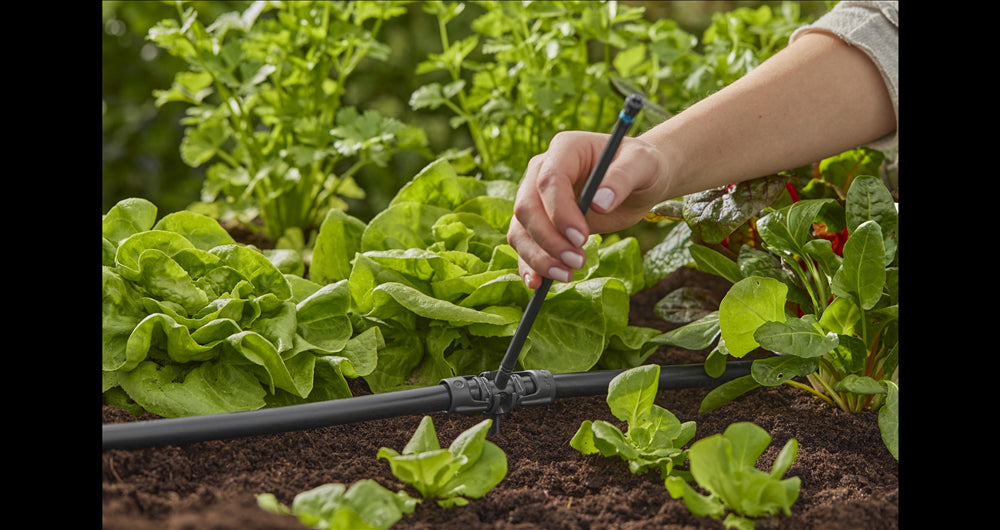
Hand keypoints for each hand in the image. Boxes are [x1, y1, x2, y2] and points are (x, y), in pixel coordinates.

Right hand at [507, 130, 667, 287]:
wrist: (638, 181)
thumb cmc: (641, 166)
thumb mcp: (642, 165)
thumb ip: (622, 178)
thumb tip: (601, 202)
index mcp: (564, 150)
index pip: (548, 180)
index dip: (560, 211)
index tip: (581, 238)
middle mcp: (541, 171)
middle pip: (527, 207)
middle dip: (549, 240)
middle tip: (578, 262)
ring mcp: (536, 197)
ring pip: (520, 229)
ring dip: (539, 257)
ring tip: (567, 275)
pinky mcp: (539, 222)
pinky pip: (524, 244)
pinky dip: (528, 264)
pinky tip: (537, 283)